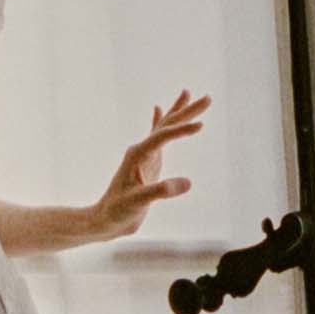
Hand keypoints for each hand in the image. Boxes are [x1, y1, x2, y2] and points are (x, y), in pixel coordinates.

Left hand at [91, 88, 209, 240]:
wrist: (106, 221)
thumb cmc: (118, 212)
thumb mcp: (138, 202)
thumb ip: (161, 191)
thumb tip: (188, 182)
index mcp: (137, 155)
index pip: (163, 136)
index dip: (181, 130)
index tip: (200, 125)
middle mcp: (141, 150)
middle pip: (167, 125)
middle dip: (187, 111)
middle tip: (208, 98)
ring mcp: (145, 156)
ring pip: (164, 128)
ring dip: (178, 112)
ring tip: (187, 92)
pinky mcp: (148, 164)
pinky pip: (157, 138)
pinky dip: (158, 122)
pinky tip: (157, 109)